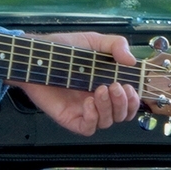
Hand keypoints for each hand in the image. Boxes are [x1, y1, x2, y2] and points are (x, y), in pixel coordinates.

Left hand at [17, 31, 141, 135]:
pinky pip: (88, 128)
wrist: (36, 54)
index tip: (130, 87)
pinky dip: (93, 118)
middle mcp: (98, 100)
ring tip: (100, 90)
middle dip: (123, 104)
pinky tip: (89, 103)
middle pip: (121, 115)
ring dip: (109, 108)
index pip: (128, 102)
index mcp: (107, 85)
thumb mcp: (94, 41)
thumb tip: (132, 61)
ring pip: (107, 122)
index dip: (134, 100)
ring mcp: (84, 110)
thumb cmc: (63, 48)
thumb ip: (116, 45)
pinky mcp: (70, 118)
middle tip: (116, 87)